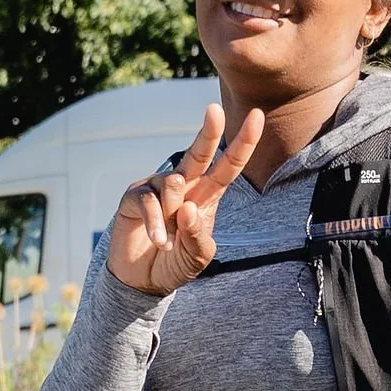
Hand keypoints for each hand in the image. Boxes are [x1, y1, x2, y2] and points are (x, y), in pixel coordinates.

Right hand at [102, 102, 263, 295]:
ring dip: (173, 216)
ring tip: (169, 242)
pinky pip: (149, 201)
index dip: (243, 142)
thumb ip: (198, 236)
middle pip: (200, 154)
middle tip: (215, 110)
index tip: (257, 115)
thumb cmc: (175, 263)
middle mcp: (185, 185)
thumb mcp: (197, 256)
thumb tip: (188, 208)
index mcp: (207, 196)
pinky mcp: (134, 196)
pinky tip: (160, 242)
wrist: (142, 280)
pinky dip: (157, 224)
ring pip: (174, 184)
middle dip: (209, 132)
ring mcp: (158, 188)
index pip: (228, 166)